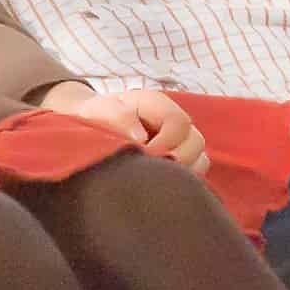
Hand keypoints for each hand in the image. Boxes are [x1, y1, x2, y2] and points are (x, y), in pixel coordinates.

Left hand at [40, 82, 210, 173]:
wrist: (90, 125)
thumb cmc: (95, 117)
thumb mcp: (99, 111)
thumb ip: (117, 118)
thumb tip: (140, 138)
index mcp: (157, 104)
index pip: (179, 123)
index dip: (166, 143)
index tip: (145, 156)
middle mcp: (174, 121)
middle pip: (195, 141)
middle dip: (177, 160)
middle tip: (150, 172)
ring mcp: (180, 140)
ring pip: (199, 159)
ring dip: (182, 172)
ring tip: (155, 180)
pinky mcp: (178, 158)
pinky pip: (194, 172)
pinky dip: (182, 180)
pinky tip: (159, 185)